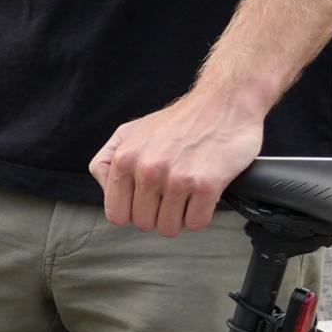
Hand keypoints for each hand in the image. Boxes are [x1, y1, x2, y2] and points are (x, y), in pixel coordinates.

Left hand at [89, 94, 264, 235]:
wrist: (225, 103)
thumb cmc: (180, 121)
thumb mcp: (131, 132)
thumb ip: (108, 161)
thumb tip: (106, 191)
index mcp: (125, 158)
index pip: (117, 214)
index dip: (133, 212)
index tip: (147, 201)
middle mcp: (148, 169)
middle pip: (144, 224)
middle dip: (158, 214)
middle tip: (172, 194)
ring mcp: (177, 178)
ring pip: (169, 228)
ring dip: (180, 216)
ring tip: (188, 193)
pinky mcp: (206, 185)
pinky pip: (196, 224)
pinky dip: (201, 215)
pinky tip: (203, 195)